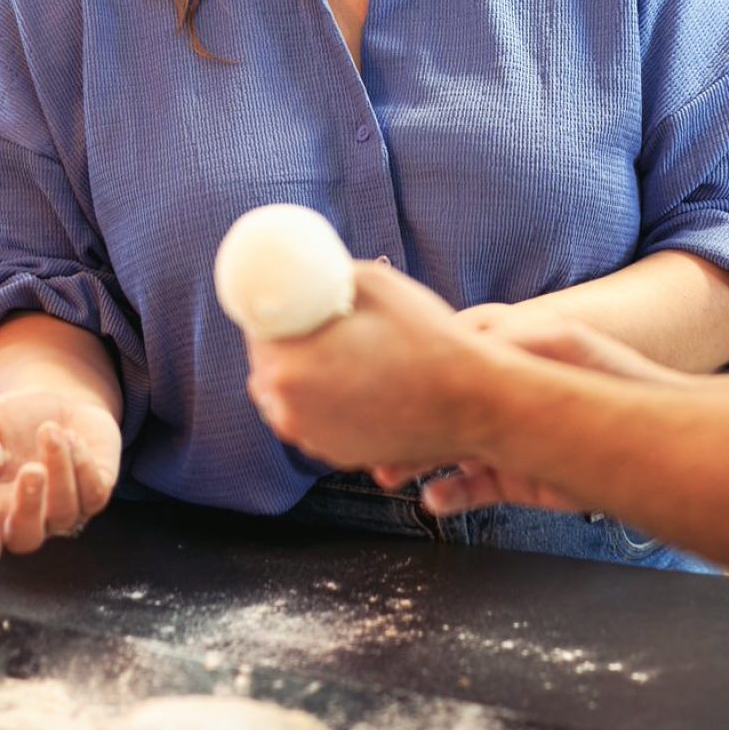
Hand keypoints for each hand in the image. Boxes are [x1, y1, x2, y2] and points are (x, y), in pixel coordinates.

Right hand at [0, 389, 120, 570]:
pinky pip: (94, 495)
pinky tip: (72, 436)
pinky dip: (83, 464)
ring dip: (59, 469)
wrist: (57, 401)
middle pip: (26, 539)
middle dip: (29, 506)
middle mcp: (26, 517)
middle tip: (31, 468)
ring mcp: (62, 511)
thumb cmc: (11, 421)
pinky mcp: (94, 495)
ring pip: (65, 514)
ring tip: (49, 430)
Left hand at [247, 263, 487, 472]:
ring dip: (305, 373)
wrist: (471, 402)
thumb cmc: (427, 340)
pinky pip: (318, 419)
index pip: (257, 330)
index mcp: (288, 368)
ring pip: (291, 398)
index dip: (273, 311)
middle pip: (269, 367)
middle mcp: (290, 412)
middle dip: (287, 343)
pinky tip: (358, 379)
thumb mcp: (374, 283)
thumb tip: (315, 273)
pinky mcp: (339, 456)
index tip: (291, 300)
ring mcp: (314, 440)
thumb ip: (331, 278)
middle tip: (317, 321)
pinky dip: (328, 400)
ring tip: (341, 350)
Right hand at [378, 306, 687, 512]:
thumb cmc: (608, 374)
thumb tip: (452, 338)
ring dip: (417, 458)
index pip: (442, 350)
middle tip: (373, 436)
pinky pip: (474, 486)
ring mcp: (508, 436)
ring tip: (388, 472)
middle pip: (436, 405)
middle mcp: (500, 391)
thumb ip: (501, 342)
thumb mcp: (551, 344)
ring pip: (448, 447)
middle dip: (405, 420)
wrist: (657, 438)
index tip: (378, 372)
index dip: (410, 364)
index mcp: (503, 347)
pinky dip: (451, 493)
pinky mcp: (519, 478)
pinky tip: (432, 498)